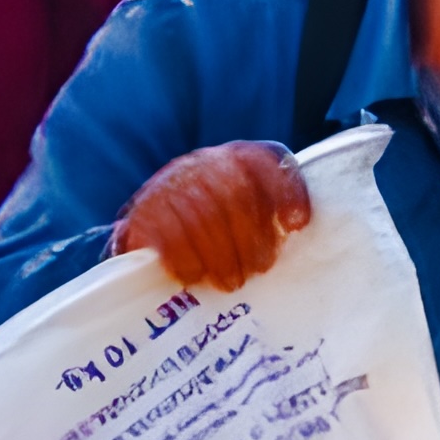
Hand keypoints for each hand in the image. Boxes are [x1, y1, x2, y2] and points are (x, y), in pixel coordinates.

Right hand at [113, 140, 312, 292]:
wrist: (150, 226)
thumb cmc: (214, 225)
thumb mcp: (247, 211)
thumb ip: (273, 214)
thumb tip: (296, 226)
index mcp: (237, 157)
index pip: (267, 161)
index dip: (287, 191)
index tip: (297, 224)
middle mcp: (204, 163)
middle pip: (236, 195)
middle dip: (251, 239)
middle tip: (258, 268)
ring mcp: (170, 184)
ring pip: (203, 218)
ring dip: (221, 256)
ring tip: (232, 281)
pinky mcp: (143, 212)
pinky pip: (170, 237)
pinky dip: (187, 261)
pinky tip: (197, 275)